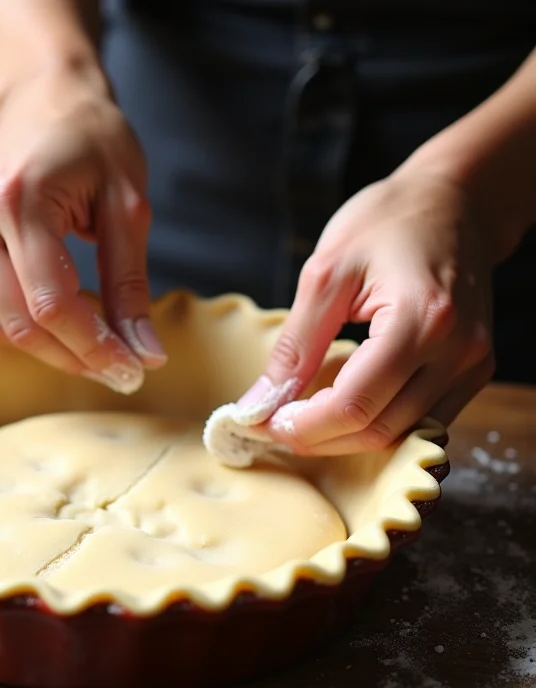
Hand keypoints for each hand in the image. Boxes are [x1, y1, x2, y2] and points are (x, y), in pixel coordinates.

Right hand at [0, 66, 165, 393]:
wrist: (45, 102)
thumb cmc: (93, 141)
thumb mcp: (128, 206)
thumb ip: (130, 283)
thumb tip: (145, 351)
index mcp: (19, 198)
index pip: (52, 304)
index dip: (94, 348)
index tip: (131, 371)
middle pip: (19, 323)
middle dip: (74, 357)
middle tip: (120, 368)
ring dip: (50, 348)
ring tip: (96, 344)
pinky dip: (23, 325)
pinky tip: (59, 319)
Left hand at [234, 168, 500, 454]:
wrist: (455, 202)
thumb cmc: (388, 222)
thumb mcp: (325, 273)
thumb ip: (294, 345)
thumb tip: (259, 403)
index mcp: (420, 319)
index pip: (354, 405)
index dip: (303, 426)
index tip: (264, 423)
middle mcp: (457, 351)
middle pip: (378, 429)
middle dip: (319, 438)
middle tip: (276, 422)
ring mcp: (472, 364)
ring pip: (402, 435)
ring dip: (347, 437)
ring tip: (305, 415)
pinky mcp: (474, 370)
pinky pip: (423, 420)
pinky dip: (378, 422)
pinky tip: (346, 404)